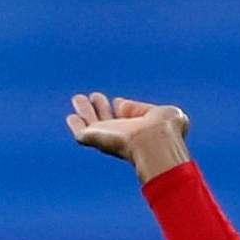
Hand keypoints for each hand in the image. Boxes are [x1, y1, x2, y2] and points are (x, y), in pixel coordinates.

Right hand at [65, 93, 191, 182]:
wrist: (154, 142)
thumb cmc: (166, 130)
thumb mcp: (168, 113)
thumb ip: (148, 108)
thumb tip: (121, 105)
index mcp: (143, 129)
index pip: (130, 118)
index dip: (126, 109)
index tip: (120, 103)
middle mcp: (125, 134)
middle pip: (110, 122)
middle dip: (103, 108)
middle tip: (97, 97)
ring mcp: (109, 137)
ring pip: (93, 124)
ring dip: (86, 111)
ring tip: (79, 98)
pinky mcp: (94, 138)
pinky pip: (81, 133)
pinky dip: (76, 125)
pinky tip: (72, 117)